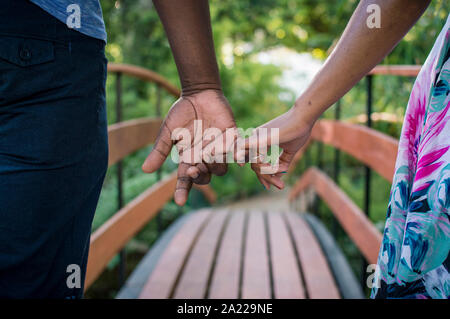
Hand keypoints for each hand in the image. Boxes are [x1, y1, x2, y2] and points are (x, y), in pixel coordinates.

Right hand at [142, 89, 235, 205]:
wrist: (198, 94)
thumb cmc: (181, 113)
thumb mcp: (168, 132)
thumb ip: (159, 151)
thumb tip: (146, 170)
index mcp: (189, 158)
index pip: (185, 179)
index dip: (182, 191)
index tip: (179, 201)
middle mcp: (205, 158)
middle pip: (205, 177)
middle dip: (198, 175)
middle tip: (191, 168)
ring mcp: (219, 149)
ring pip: (221, 168)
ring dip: (214, 165)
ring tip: (206, 154)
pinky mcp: (232, 138)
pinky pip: (237, 151)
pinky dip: (238, 155)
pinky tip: (238, 158)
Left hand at [241, 104, 314, 189]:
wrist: (303, 117)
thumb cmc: (298, 130)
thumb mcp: (290, 150)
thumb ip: (283, 161)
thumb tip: (280, 174)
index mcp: (261, 141)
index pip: (256, 161)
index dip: (262, 175)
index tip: (270, 186)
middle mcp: (255, 140)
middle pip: (255, 165)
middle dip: (266, 178)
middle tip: (280, 187)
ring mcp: (256, 139)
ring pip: (255, 164)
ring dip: (267, 177)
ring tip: (281, 184)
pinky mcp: (259, 140)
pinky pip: (254, 159)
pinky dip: (261, 169)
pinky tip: (270, 174)